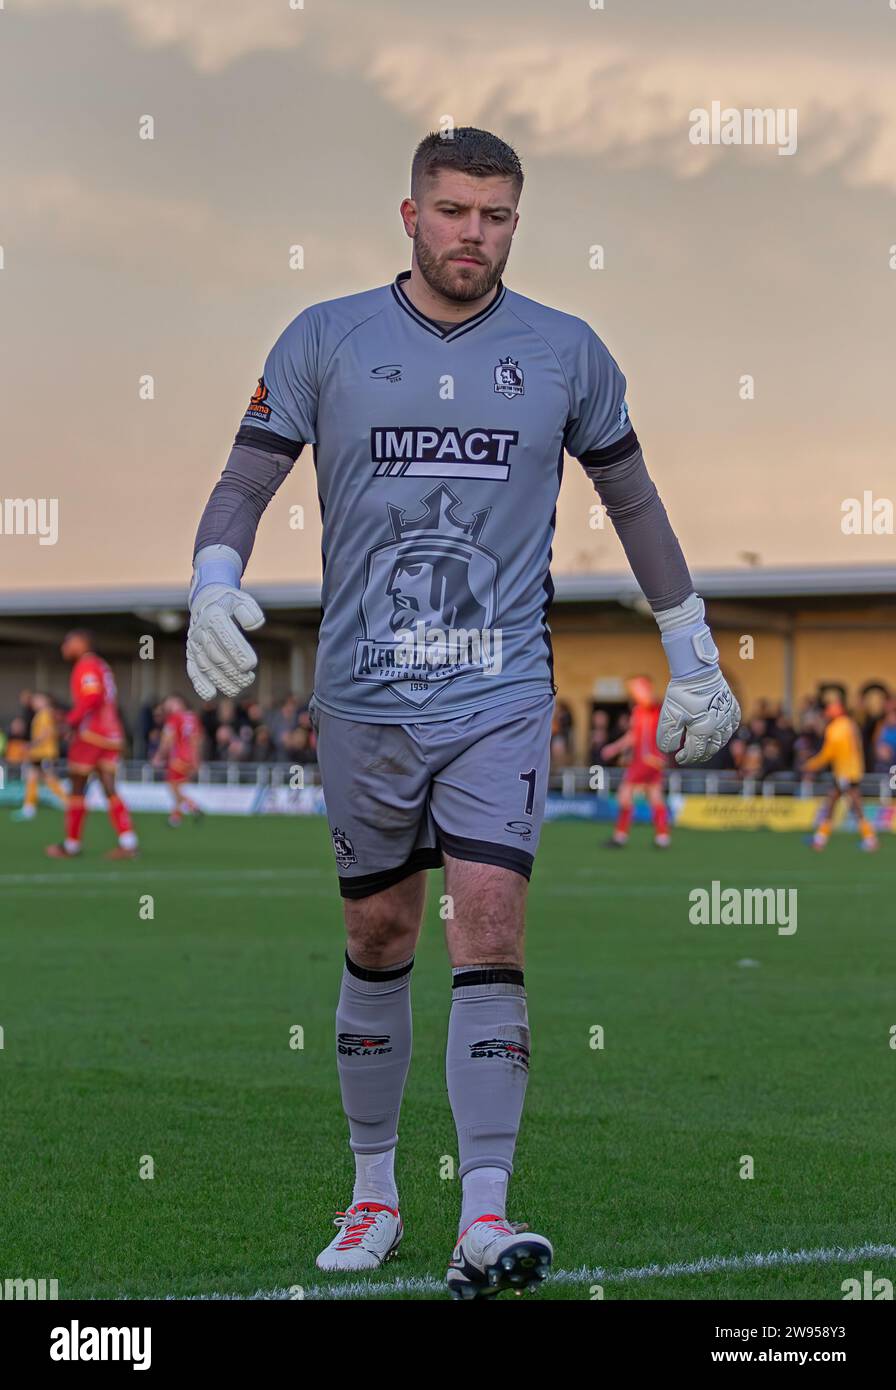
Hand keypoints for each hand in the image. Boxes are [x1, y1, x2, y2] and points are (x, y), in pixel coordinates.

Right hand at [186, 583, 264, 698]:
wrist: (205, 602)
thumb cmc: (228, 603)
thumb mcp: (241, 599)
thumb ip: (249, 610)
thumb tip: (254, 625)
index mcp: (213, 615)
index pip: (225, 636)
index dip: (237, 652)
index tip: (251, 665)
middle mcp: (200, 631)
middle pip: (216, 655)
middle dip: (233, 671)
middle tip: (249, 679)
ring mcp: (194, 644)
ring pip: (206, 666)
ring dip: (221, 681)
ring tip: (238, 689)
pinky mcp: (191, 654)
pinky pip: (193, 669)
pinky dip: (200, 683)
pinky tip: (210, 694)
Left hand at [657, 668, 740, 765]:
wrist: (698, 671)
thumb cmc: (683, 693)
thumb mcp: (670, 716)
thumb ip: (668, 737)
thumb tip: (670, 751)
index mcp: (704, 731)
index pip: (695, 753)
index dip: (686, 758)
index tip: (678, 758)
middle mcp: (719, 727)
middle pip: (710, 750)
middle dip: (699, 755)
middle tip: (690, 756)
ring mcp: (728, 718)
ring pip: (722, 740)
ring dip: (712, 746)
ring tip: (702, 746)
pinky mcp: (733, 708)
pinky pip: (732, 726)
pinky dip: (725, 733)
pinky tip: (718, 732)